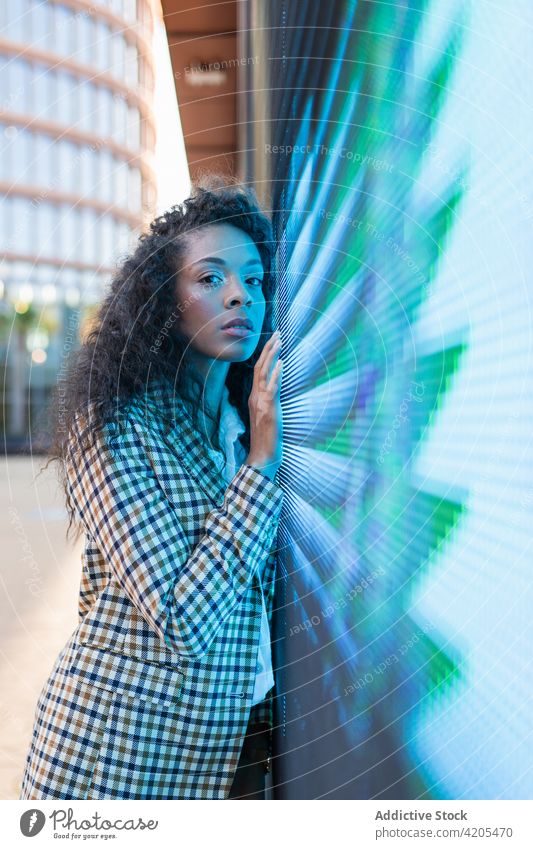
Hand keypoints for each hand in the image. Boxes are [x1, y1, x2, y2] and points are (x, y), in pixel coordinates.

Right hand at [246, 330, 282, 480]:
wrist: (261, 457)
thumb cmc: (265, 440)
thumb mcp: (266, 417)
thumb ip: (268, 404)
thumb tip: (273, 393)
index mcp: (254, 398)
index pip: (258, 371)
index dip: (265, 355)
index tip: (273, 341)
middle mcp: (255, 397)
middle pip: (259, 367)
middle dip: (268, 349)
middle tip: (277, 333)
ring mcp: (260, 402)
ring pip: (264, 373)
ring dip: (272, 355)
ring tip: (279, 340)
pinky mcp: (268, 409)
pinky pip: (271, 388)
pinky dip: (276, 374)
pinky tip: (281, 363)